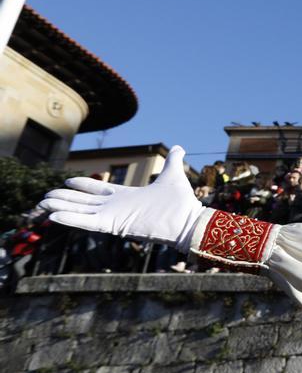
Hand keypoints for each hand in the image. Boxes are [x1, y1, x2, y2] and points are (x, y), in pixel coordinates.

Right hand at [39, 146, 203, 249]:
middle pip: (84, 202)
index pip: (99, 191)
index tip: (67, 181)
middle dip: (65, 199)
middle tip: (45, 197)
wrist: (188, 220)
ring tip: (42, 205)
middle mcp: (116, 208)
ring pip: (80, 211)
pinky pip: (86, 222)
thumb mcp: (173, 176)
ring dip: (62, 207)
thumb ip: (173, 161)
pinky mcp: (113, 226)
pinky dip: (70, 219)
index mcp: (126, 197)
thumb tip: (178, 147)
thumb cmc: (182, 203)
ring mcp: (113, 217)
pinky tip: (53, 216)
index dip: (83, 186)